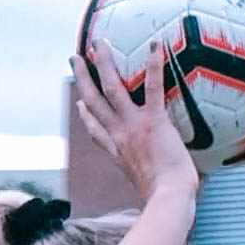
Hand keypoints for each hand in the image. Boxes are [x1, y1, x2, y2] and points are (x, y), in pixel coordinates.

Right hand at [71, 39, 199, 203]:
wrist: (168, 199)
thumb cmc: (164, 201)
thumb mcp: (148, 190)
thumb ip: (149, 184)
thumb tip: (159, 197)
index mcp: (117, 154)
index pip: (96, 131)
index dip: (86, 115)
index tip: (81, 103)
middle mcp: (119, 137)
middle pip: (93, 102)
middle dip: (82, 78)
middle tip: (76, 59)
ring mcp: (133, 127)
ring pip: (110, 89)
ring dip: (102, 63)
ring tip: (99, 43)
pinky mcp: (153, 121)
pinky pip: (151, 88)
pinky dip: (153, 66)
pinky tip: (154, 46)